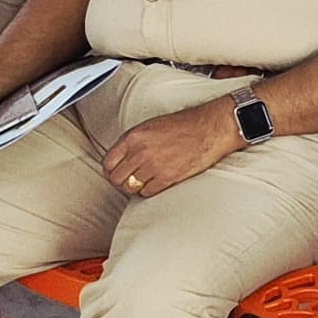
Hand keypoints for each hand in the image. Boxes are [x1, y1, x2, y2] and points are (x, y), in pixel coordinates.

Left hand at [99, 103, 237, 202]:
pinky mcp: (167, 177)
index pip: (108, 162)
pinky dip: (149, 190)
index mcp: (134, 137)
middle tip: (130, 180)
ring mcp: (153, 166)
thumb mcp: (151, 126)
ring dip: (136, 187)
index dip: (111, 170)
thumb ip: (133, 142)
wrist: (209, 128)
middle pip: (116, 178)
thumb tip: (121, 158)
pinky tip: (156, 182)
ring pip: (130, 188)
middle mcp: (140, 152)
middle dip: (121, 181)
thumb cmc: (184, 125)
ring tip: (145, 181)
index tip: (116, 172)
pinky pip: (146, 192)